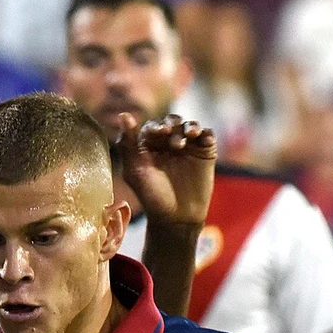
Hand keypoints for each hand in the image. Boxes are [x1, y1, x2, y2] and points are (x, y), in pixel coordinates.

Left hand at [113, 113, 216, 227]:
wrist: (177, 217)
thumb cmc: (151, 196)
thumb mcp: (135, 170)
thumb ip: (128, 143)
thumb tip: (123, 115)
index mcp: (150, 144)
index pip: (154, 126)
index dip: (157, 126)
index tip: (160, 132)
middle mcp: (169, 142)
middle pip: (173, 121)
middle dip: (173, 124)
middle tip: (173, 136)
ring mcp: (188, 146)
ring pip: (191, 125)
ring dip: (191, 126)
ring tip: (191, 135)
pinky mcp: (205, 152)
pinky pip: (208, 136)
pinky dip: (207, 134)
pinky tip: (204, 139)